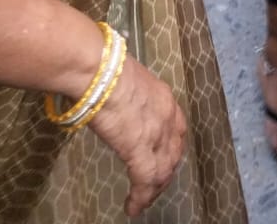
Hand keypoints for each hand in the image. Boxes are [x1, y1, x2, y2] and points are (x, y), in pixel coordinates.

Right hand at [86, 54, 188, 216]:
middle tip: (154, 186)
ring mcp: (156, 134)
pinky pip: (146, 180)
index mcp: (164, 99)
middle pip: (174, 153)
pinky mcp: (139, 149)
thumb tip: (115, 100)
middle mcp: (167, 117)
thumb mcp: (127, 80)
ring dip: (154, 189)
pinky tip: (133, 207)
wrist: (100, 70)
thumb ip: (129, 95)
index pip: (177, 130)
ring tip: (143, 201)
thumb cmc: (105, 69)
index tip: (163, 158)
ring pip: (163, 170)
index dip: (171, 148)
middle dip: (166, 172)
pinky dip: (141, 197)